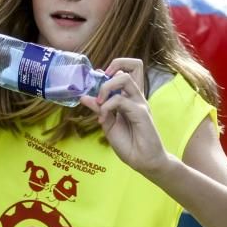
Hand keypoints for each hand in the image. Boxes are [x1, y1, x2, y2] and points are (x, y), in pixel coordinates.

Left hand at [79, 58, 168, 173]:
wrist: (142, 161)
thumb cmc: (129, 143)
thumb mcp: (107, 123)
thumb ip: (98, 108)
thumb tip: (84, 95)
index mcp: (130, 96)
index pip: (129, 70)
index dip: (113, 68)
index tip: (97, 80)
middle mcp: (137, 96)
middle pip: (134, 65)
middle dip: (114, 66)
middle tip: (100, 84)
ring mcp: (140, 103)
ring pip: (124, 78)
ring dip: (106, 87)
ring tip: (99, 103)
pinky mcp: (141, 113)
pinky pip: (120, 100)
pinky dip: (106, 107)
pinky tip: (102, 119)